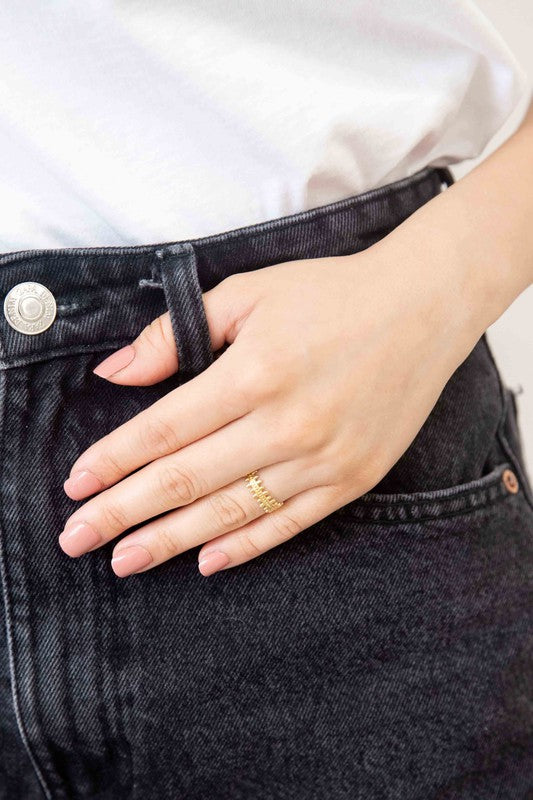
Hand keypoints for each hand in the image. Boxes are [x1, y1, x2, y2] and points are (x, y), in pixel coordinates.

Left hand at [59, 237, 476, 577]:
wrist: (422, 310)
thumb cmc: (332, 295)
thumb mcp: (249, 294)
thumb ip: (177, 332)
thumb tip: (116, 371)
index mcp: (255, 372)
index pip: (165, 430)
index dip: (114, 460)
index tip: (76, 485)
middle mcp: (288, 423)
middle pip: (187, 479)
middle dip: (124, 512)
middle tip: (77, 539)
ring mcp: (323, 458)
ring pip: (232, 510)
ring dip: (172, 539)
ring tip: (125, 560)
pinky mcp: (352, 478)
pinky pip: (289, 524)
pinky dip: (245, 546)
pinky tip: (206, 561)